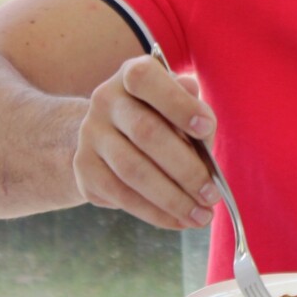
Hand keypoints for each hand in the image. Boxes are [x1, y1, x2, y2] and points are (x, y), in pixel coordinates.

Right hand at [73, 53, 219, 229]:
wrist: (108, 135)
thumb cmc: (161, 117)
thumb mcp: (178, 104)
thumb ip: (193, 111)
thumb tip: (204, 129)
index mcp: (133, 75)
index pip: (147, 80)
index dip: (177, 103)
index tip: (207, 128)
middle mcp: (105, 100)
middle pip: (146, 133)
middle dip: (185, 168)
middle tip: (212, 195)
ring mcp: (90, 134)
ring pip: (133, 171)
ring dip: (172, 198)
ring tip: (201, 216)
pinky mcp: (84, 168)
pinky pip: (121, 195)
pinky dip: (155, 212)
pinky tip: (179, 221)